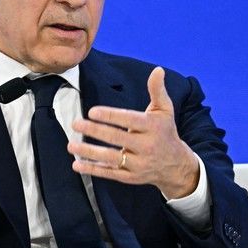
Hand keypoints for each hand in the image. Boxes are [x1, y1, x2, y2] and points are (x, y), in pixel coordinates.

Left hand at [68, 67, 198, 197]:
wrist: (176, 166)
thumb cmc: (165, 132)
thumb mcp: (165, 111)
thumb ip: (157, 91)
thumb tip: (157, 70)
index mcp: (153, 127)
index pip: (129, 120)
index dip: (111, 116)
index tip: (92, 112)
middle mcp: (146, 146)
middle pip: (117, 138)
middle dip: (95, 131)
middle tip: (76, 124)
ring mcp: (138, 164)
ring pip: (111, 158)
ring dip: (89, 152)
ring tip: (71, 145)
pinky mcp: (131, 177)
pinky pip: (110, 173)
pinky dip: (93, 170)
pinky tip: (77, 165)